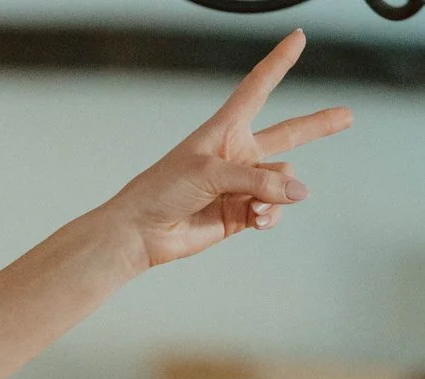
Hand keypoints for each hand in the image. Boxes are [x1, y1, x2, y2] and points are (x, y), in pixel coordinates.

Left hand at [105, 32, 349, 270]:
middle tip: (347, 116)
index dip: (278, 62)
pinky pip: (272, 209)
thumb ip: (258, 179)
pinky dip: (271, 214)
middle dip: (318, 125)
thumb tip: (299, 192)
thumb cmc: (161, 190)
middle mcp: (236, 154)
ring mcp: (241, 185)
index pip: (258, 87)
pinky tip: (259, 219)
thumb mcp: (210, 172)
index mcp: (224, 130)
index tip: (297, 38)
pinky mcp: (240, 213)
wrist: (139, 232)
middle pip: (288, 134)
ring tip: (259, 205)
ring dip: (277, 193)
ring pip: (283, 180)